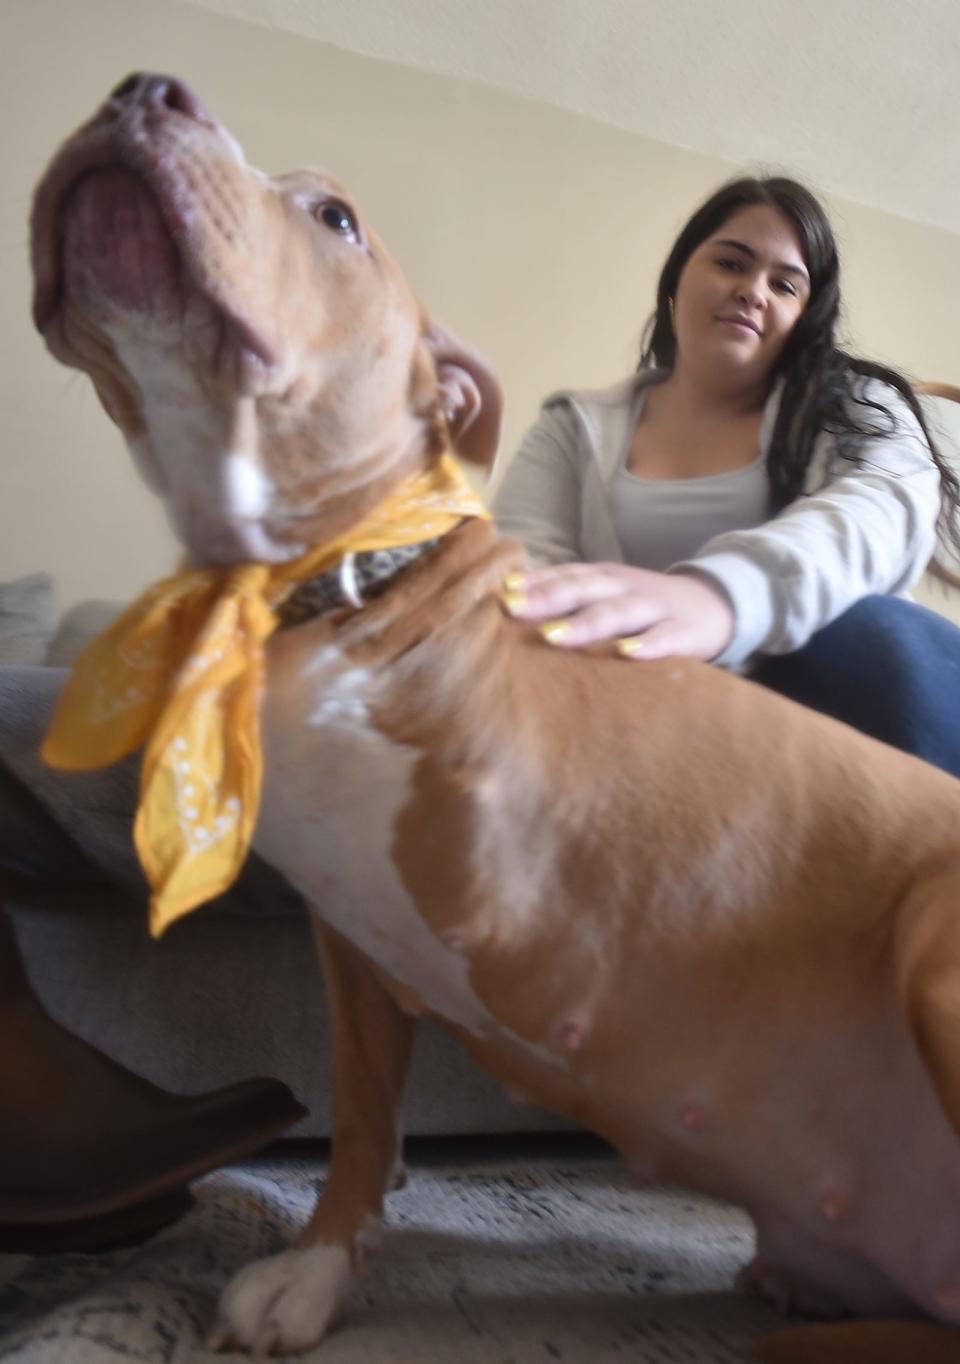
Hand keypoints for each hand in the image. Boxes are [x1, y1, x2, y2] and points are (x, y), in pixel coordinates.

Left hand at [501, 562, 734, 661]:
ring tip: (554, 636)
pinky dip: (648, 645)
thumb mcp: (606, 593)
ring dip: (584, 623)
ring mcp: (653, 608)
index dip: (533, 583)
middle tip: (513, 610)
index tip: (499, 594)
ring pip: (617, 612)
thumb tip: (509, 600)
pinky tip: (627, 653)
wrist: (713, 605)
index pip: (563, 575)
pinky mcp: (683, 632)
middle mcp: (623, 588)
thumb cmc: (643, 606)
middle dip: (546, 598)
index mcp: (602, 578)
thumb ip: (567, 595)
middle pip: (581, 589)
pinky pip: (664, 637)